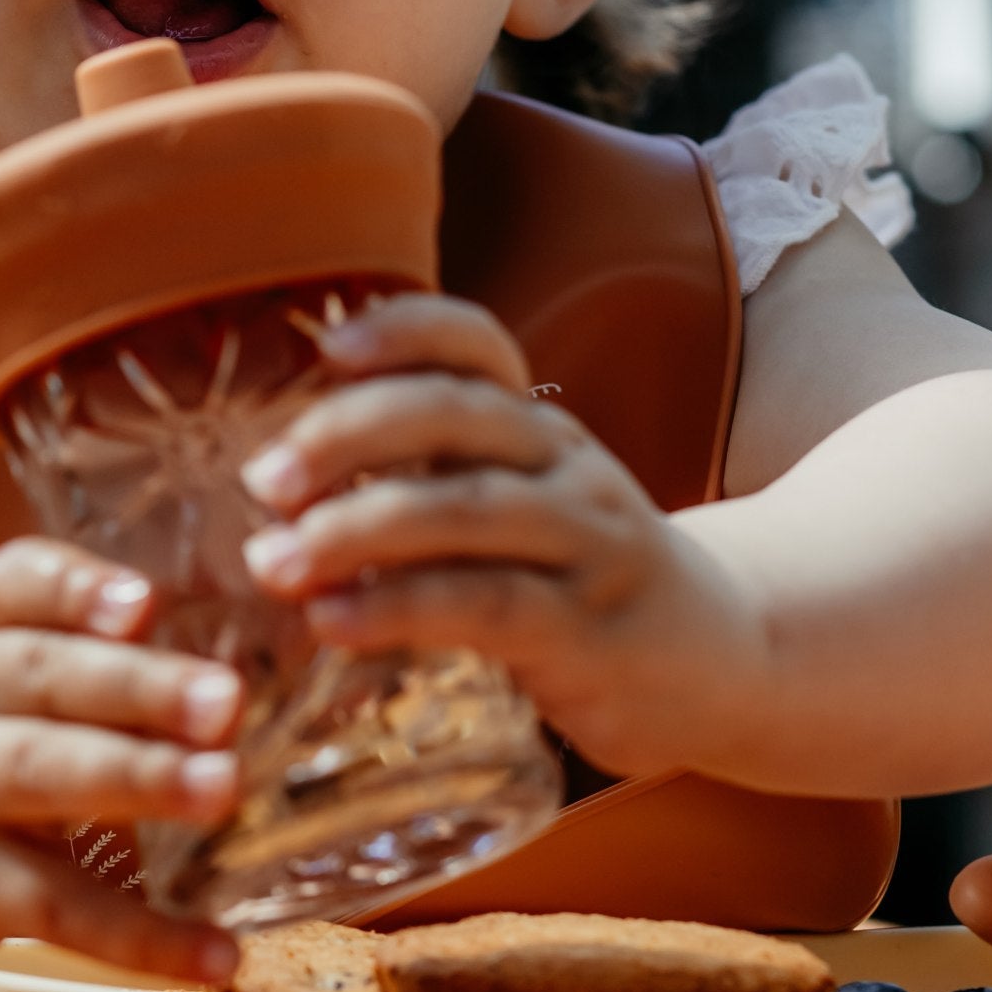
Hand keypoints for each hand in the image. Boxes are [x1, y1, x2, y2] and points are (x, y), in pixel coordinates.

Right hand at [0, 539, 241, 984]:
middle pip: (45, 678)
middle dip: (139, 686)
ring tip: (224, 788)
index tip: (145, 600)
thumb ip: (89, 653)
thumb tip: (237, 662)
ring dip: (139, 781)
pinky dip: (142, 936)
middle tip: (225, 700)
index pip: (17, 586)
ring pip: (45, 776)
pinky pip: (58, 909)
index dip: (77, 587)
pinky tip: (216, 955)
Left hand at [237, 292, 767, 778]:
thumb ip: (434, 485)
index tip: (326, 345)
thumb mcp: (524, 512)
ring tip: (272, 560)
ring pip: (464, 511)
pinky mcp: (590, 629)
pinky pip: (486, 603)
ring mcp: (587, 544)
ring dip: (355, 532)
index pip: (478, 343)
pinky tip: (334, 620)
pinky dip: (400, 607)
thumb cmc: (583, 583)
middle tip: (264, 478)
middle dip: (349, 436)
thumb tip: (283, 484)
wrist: (727, 662)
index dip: (405, 329)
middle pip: (457, 415)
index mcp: (539, 427)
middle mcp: (567, 466)